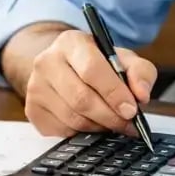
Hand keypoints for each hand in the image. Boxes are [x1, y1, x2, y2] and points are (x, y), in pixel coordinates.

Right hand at [23, 29, 157, 137]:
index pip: (92, 69)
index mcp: (71, 42)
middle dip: (110, 116)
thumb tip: (142, 95)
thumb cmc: (97, 62)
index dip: (114, 93)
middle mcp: (47, 61)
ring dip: (99, 126)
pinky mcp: (32, 109)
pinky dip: (84, 132)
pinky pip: (63, 131)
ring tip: (114, 123)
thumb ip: (140, 72)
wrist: (64, 66)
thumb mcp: (122, 58)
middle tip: (128, 123)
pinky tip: (93, 123)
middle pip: (81, 98)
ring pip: (73, 118)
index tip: (132, 110)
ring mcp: (35, 87)